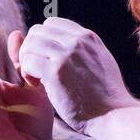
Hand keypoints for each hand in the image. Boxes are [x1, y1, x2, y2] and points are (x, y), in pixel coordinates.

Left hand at [16, 18, 134, 131]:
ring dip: (26, 62)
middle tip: (37, 71)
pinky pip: (27, 62)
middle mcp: (76, 41)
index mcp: (87, 36)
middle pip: (36, 32)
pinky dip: (26, 74)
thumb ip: (84, 49)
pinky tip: (37, 86)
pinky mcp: (56, 72)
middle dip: (31, 50)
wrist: (113, 115)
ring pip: (29, 45)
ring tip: (37, 80)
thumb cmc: (106, 96)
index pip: (51, 24)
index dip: (43, 41)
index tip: (47, 60)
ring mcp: (66, 55)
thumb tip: (66, 41)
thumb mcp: (100, 60)